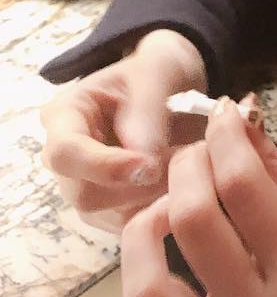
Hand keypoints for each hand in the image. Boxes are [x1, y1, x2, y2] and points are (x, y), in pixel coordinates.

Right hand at [40, 28, 209, 232]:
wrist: (173, 83)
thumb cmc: (157, 72)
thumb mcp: (154, 75)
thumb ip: (146, 113)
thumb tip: (142, 162)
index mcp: (64, 118)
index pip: (66, 153)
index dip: (105, 165)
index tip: (150, 165)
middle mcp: (68, 160)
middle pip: (85, 194)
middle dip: (138, 186)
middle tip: (185, 166)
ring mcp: (87, 186)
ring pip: (110, 216)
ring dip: (154, 199)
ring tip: (192, 169)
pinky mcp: (111, 207)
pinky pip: (130, 224)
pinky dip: (161, 211)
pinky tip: (187, 187)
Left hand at [114, 94, 276, 296]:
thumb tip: (245, 122)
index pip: (245, 186)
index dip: (227, 137)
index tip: (224, 113)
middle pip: (194, 222)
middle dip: (189, 167)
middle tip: (201, 150)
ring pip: (150, 286)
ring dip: (148, 228)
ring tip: (168, 204)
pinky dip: (143, 279)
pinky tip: (162, 251)